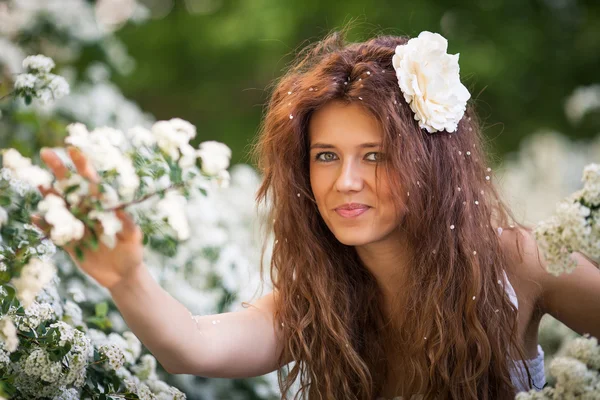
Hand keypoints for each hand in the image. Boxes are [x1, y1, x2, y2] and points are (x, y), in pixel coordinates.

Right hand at [33, 146, 144, 289]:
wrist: (122, 275)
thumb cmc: (132, 251)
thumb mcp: (133, 237)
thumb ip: (127, 224)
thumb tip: (120, 211)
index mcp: (103, 205)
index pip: (91, 180)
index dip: (82, 164)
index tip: (73, 149)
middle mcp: (87, 211)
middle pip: (71, 187)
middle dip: (59, 170)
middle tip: (46, 153)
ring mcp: (77, 225)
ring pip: (59, 206)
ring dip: (49, 195)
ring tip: (39, 183)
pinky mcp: (69, 242)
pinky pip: (54, 231)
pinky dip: (45, 224)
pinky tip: (35, 217)